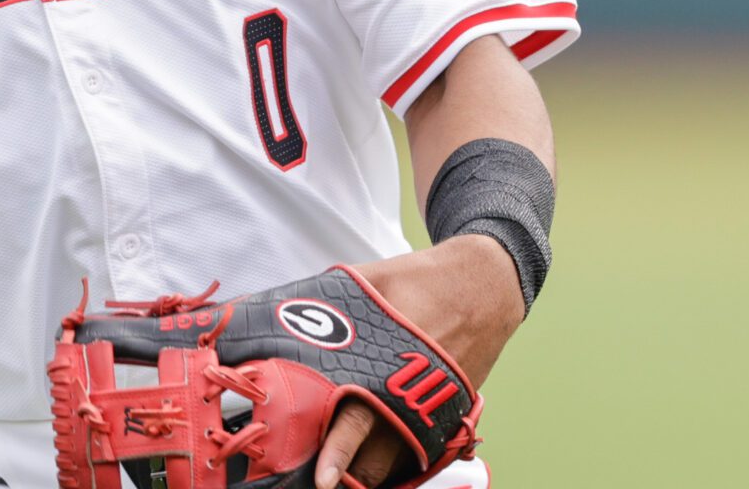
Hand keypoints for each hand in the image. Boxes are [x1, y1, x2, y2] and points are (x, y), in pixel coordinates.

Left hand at [313, 236, 522, 487]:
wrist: (484, 284)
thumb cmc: (415, 281)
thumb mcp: (362, 285)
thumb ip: (318, 306)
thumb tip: (264, 315)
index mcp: (384, 366)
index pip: (355, 421)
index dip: (336, 454)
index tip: (322, 479)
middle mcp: (409, 397)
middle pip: (376, 461)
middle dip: (345, 476)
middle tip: (317, 478)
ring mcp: (433, 412)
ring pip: (397, 466)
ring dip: (367, 474)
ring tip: (338, 477)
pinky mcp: (448, 417)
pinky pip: (418, 454)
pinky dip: (394, 462)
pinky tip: (370, 459)